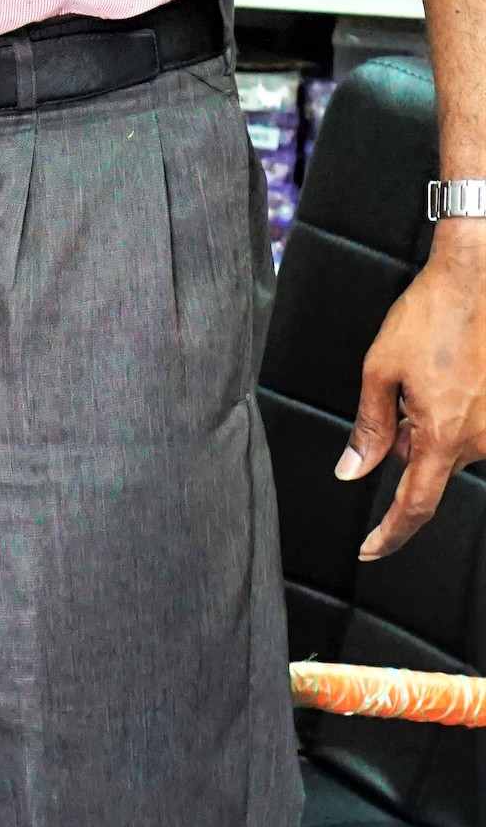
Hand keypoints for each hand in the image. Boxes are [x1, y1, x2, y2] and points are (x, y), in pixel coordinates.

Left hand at [341, 231, 485, 557]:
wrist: (478, 279)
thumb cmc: (432, 316)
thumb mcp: (380, 371)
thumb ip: (369, 427)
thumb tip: (354, 469)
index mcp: (444, 435)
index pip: (416, 505)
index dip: (390, 534)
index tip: (371, 547)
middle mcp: (480, 439)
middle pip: (431, 466)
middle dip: (405, 445)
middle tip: (395, 395)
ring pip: (451, 443)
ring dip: (427, 424)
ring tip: (421, 373)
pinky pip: (470, 426)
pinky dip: (448, 412)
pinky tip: (443, 375)